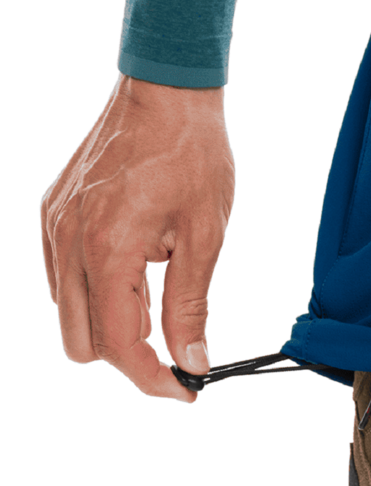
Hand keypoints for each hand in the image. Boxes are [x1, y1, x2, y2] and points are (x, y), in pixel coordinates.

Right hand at [41, 74, 234, 400]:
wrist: (165, 93)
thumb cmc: (193, 156)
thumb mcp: (206, 237)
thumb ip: (191, 307)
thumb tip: (191, 362)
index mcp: (107, 250)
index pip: (119, 345)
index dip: (152, 379)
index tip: (184, 392)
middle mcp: (67, 243)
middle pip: (84, 344)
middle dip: (130, 356)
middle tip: (176, 343)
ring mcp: (52, 228)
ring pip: (70, 316)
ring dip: (115, 323)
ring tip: (160, 292)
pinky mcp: (51, 215)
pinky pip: (64, 281)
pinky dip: (99, 293)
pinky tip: (135, 270)